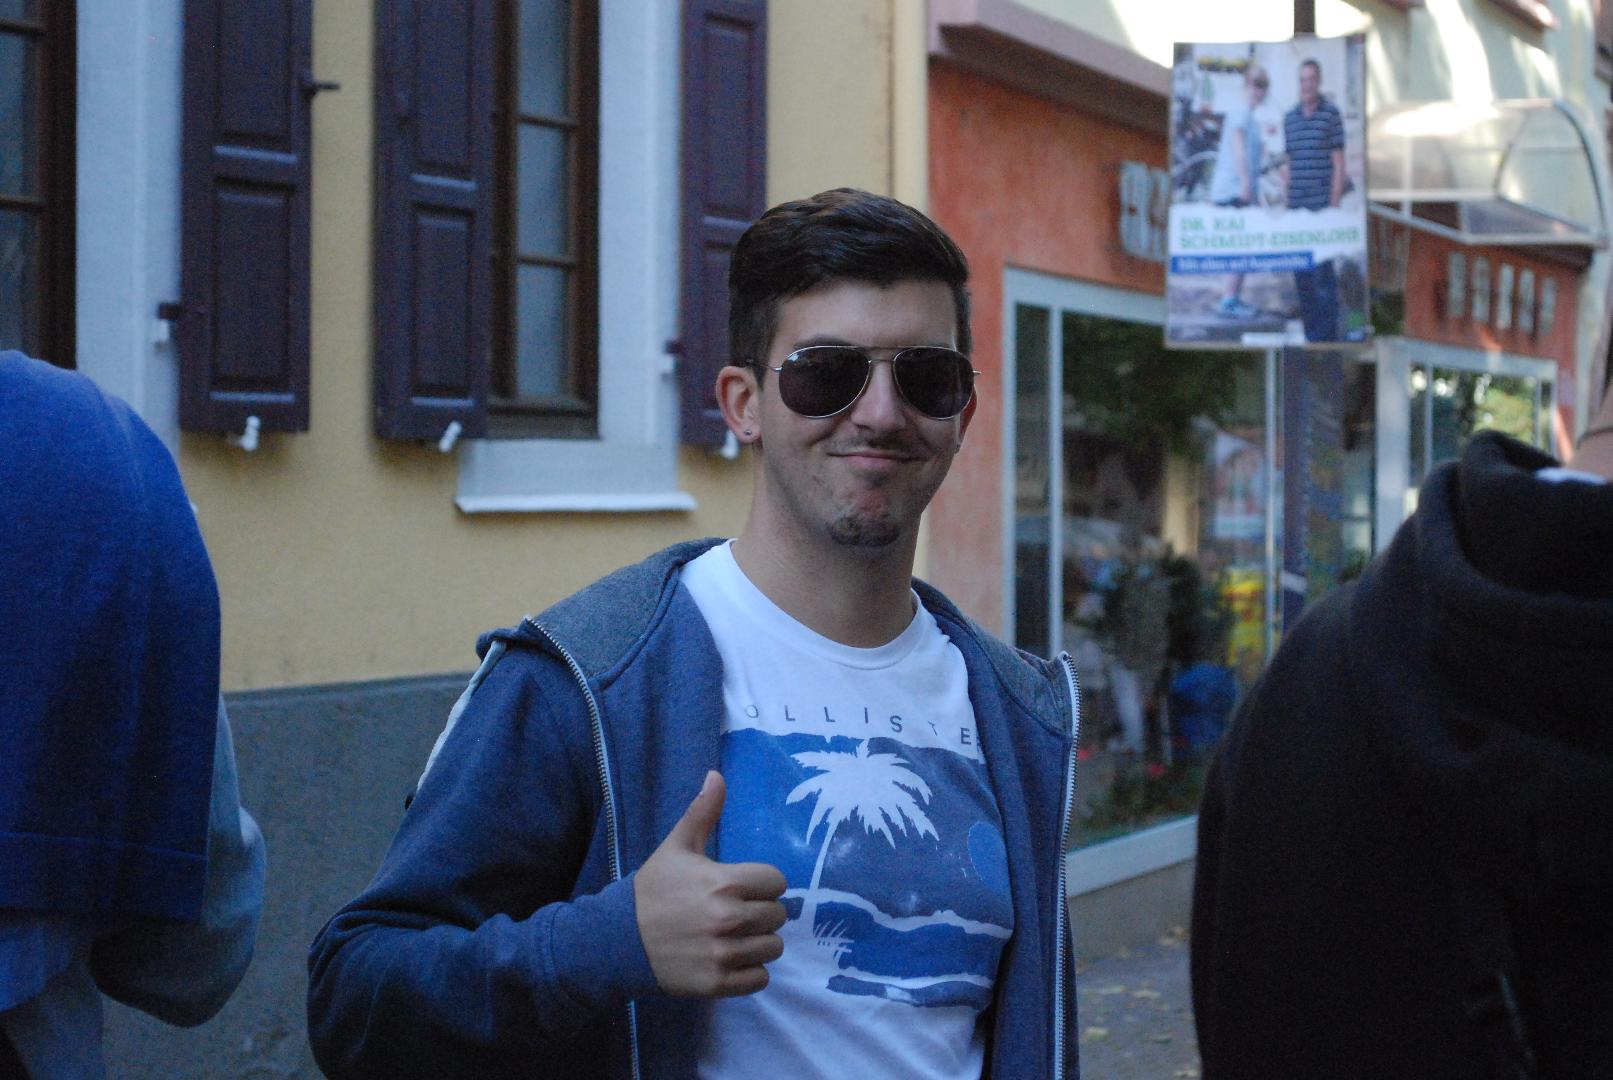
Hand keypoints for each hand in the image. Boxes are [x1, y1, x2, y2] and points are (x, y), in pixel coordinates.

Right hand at [633, 771, 786, 996]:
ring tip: (734, 936)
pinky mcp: (717, 983)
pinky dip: (749, 971)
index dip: (762, 883)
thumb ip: (702, 812)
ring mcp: (724, 954)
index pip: (777, 882)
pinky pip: (760, 979)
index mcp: (724, 882)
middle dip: (761, 911)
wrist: (618, 939)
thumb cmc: (652, 890)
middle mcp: (729, 919)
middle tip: (736, 911)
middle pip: (778, 915)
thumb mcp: (676, 847)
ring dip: (758, 942)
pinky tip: (729, 958)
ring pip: (772, 948)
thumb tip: (716, 775)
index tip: (742, 887)